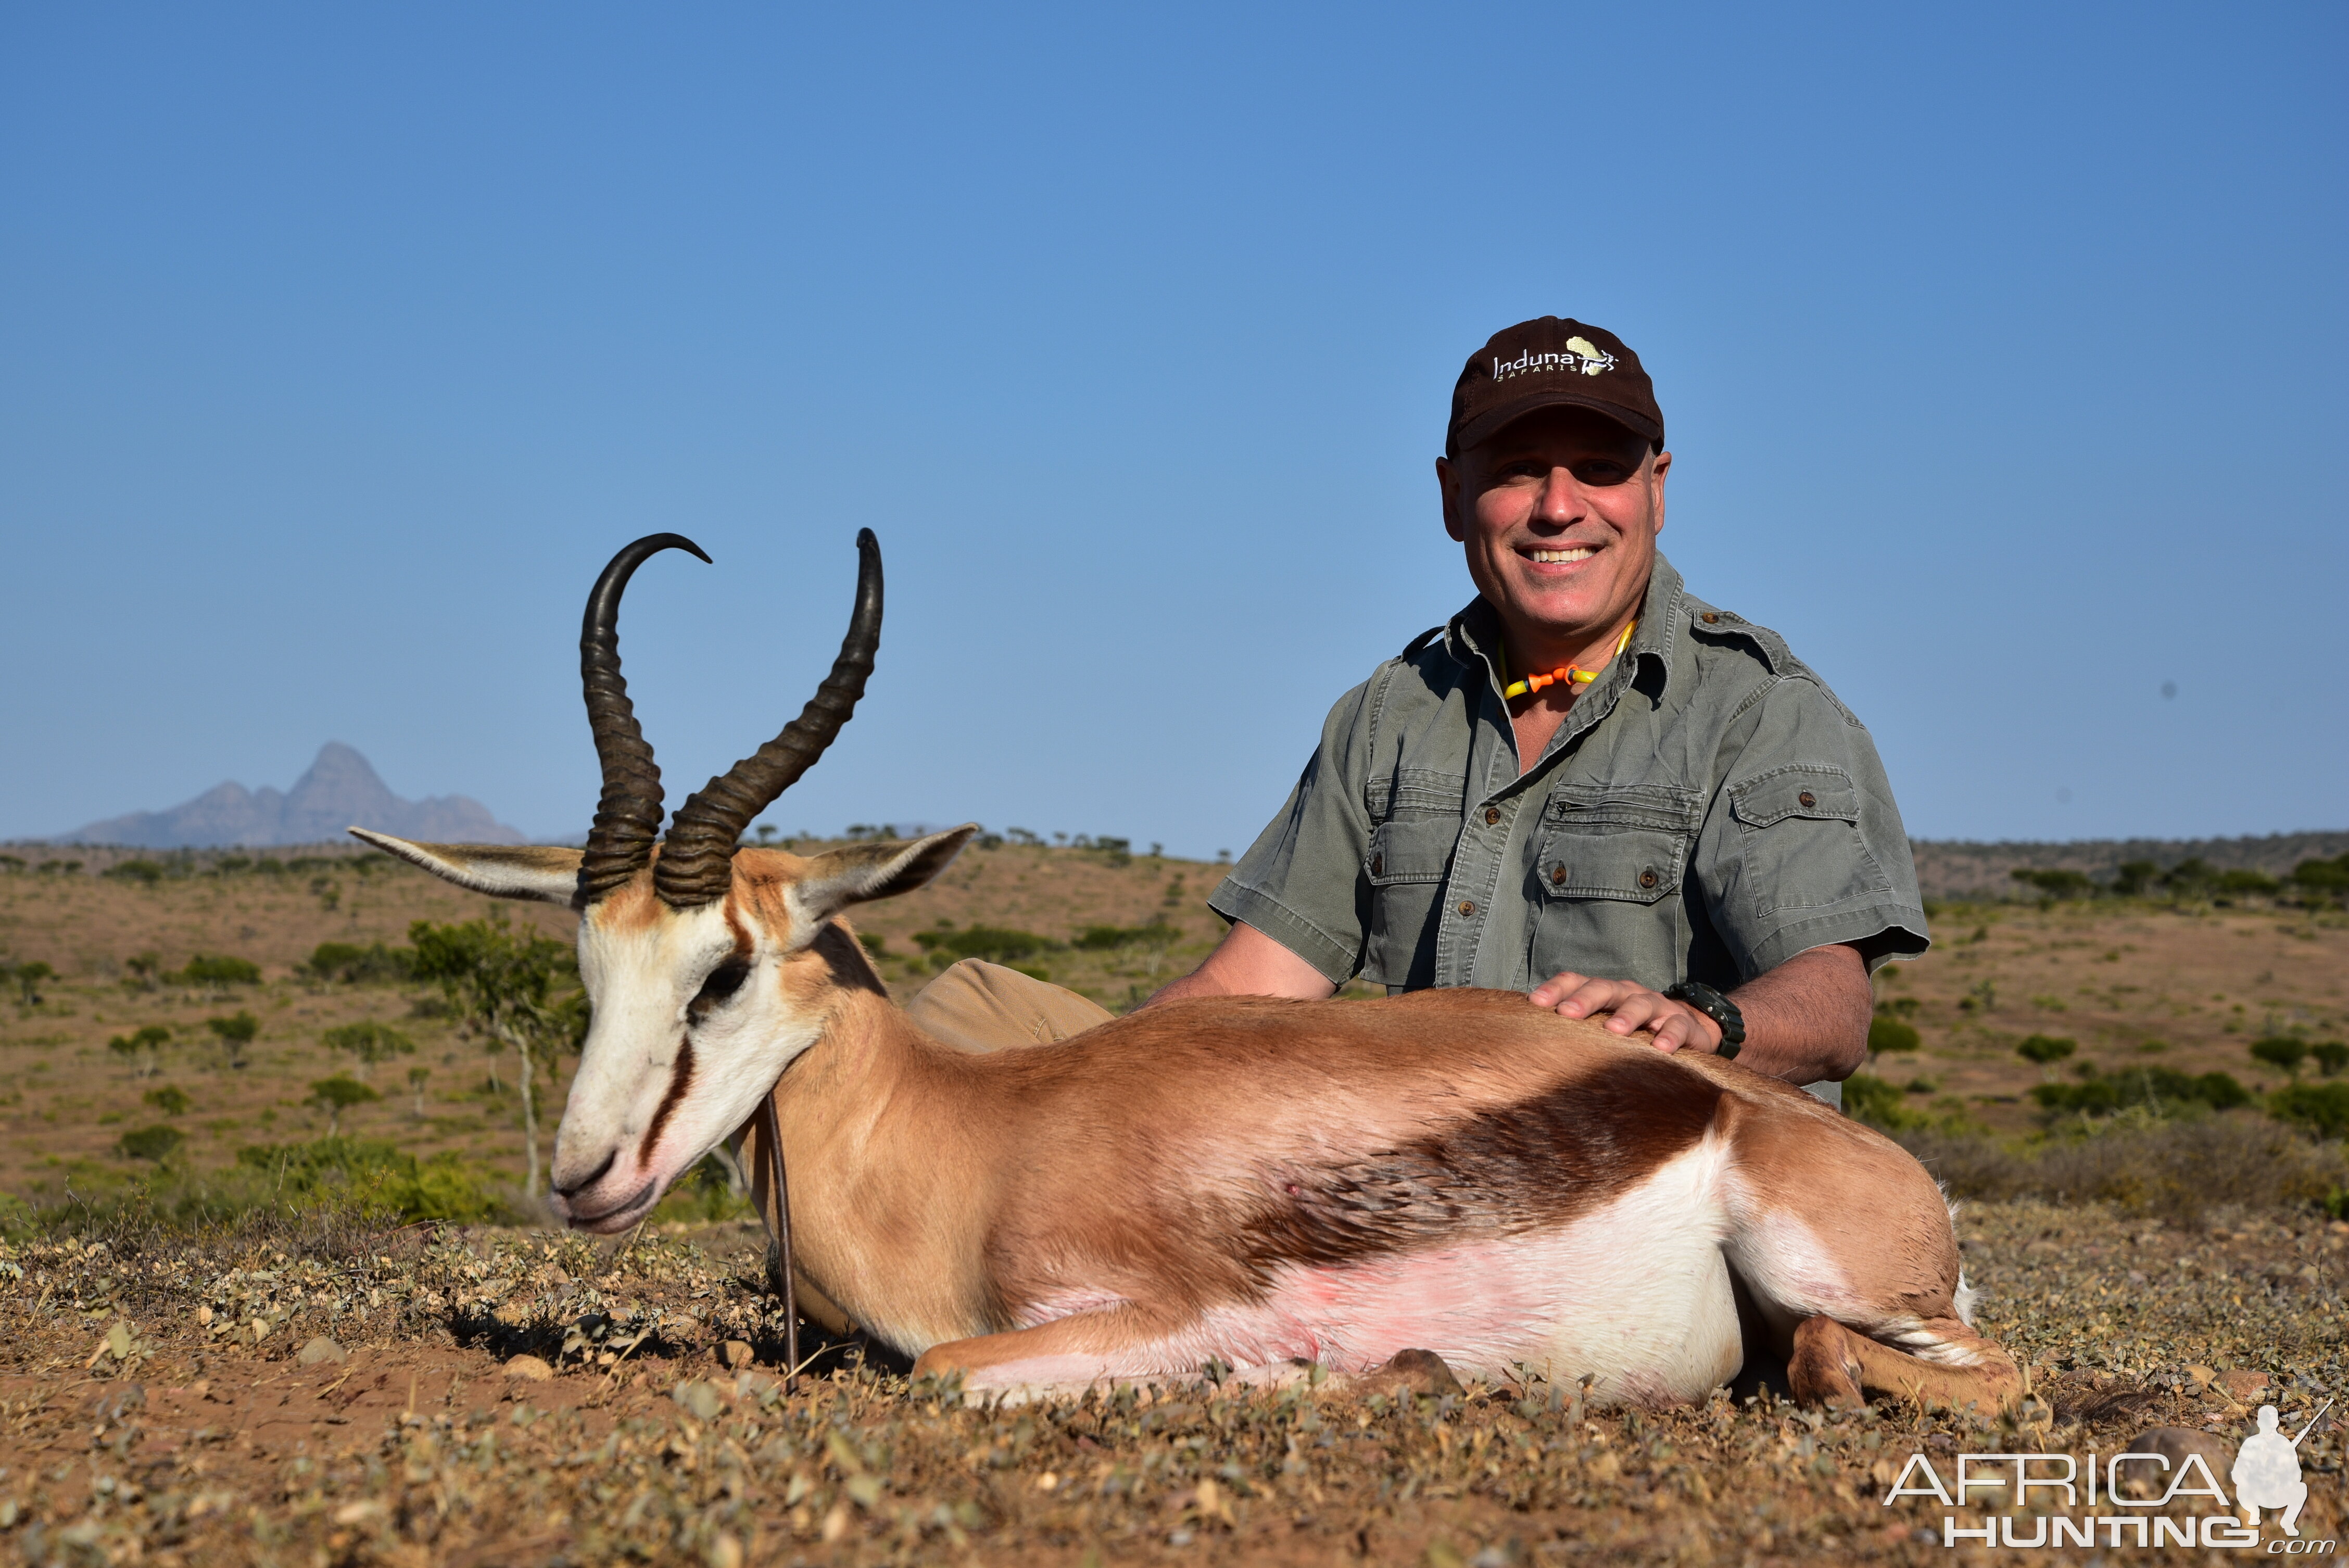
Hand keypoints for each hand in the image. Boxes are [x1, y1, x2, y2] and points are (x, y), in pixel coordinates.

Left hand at [1529, 970, 1724, 1053]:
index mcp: (1604, 992)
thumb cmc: (1633, 1028)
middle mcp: (1627, 993)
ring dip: (1627, 1016)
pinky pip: (1676, 1027)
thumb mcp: (1604, 1024)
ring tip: (1615, 1031)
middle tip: (1567, 1013)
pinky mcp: (1682, 1024)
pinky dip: (1668, 1036)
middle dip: (1585, 999)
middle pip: (1604, 988)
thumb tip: (1531, 1040)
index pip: (1576, 981)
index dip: (1555, 989)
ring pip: (1640, 1004)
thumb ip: (1577, 1027)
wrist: (1687, 1027)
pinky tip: (1661, 1050)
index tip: (1534, 1003)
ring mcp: (1656, 1006)